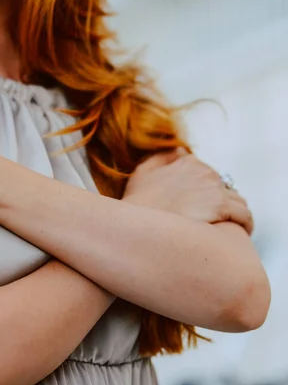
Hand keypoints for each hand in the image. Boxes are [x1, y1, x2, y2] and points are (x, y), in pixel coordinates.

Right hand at [123, 149, 253, 233]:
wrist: (138, 226)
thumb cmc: (137, 204)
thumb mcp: (142, 173)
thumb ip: (162, 157)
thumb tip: (180, 150)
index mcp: (188, 163)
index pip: (209, 176)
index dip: (205, 192)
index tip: (199, 206)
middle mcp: (205, 172)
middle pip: (225, 188)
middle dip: (219, 203)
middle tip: (209, 221)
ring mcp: (215, 189)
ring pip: (238, 201)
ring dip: (234, 214)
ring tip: (227, 229)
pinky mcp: (222, 207)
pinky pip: (245, 215)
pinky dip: (244, 224)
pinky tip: (238, 234)